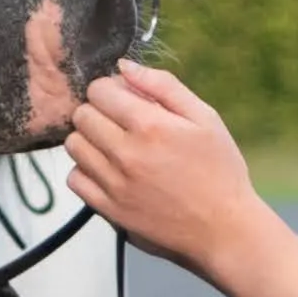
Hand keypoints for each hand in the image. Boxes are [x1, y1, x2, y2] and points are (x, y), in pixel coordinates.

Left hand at [66, 58, 263, 280]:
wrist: (224, 229)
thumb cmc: (220, 171)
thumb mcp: (205, 118)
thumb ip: (164, 86)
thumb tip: (124, 67)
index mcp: (151, 125)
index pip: (99, 91)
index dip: (110, 89)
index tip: (124, 99)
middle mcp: (126, 153)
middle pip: (82, 116)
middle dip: (98, 112)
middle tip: (120, 122)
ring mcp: (114, 184)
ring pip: (74, 146)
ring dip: (89, 140)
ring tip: (114, 147)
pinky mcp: (109, 209)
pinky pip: (75, 180)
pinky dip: (86, 171)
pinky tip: (109, 171)